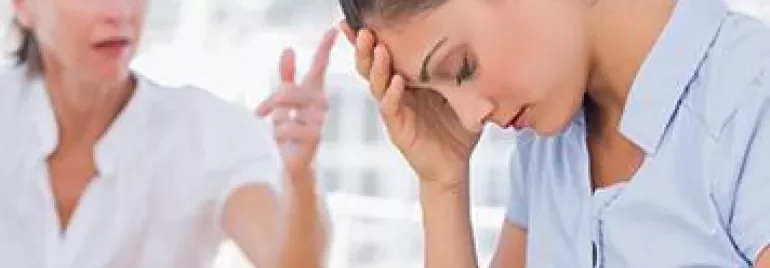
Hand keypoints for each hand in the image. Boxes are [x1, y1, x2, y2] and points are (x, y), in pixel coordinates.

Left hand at [257, 28, 337, 178]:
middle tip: (259, 112)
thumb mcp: (284, 104)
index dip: (324, 48)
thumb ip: (287, 77)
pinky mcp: (313, 139)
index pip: (319, 68)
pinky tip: (285, 145)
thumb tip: (289, 49)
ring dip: (275, 123)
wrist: (294, 168)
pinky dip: (278, 136)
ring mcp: (319, 123)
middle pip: (291, 90)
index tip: (332, 30)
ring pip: (286, 110)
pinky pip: (287, 127)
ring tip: (279, 135)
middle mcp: (320, 106)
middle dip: (273, 101)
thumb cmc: (290, 136)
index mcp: (313, 95)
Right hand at [340, 23, 479, 189]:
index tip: (355, 20)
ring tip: (379, 50)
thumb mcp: (461, 91)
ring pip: (376, 84)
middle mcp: (394, 92)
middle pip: (371, 65)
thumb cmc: (457, 126)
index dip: (369, 38)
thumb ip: (460, 69)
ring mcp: (394, 110)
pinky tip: (396, 82)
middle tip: (362, 30)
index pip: (383, 54)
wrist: (454, 165)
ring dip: (376, 67)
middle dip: (364, 47)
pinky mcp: (398, 129)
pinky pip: (390, 109)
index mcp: (406, 79)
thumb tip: (478, 39)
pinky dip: (392, 95)